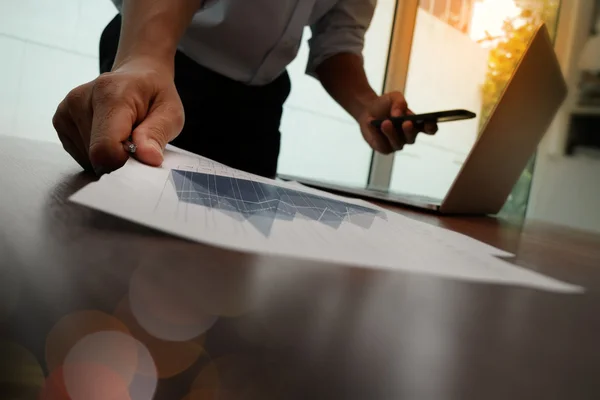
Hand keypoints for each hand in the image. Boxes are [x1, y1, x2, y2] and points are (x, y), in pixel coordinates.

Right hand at [52, 58, 183, 174]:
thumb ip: (158, 134)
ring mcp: (67, 109)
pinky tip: (107, 134)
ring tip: (121, 133)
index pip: (104, 148)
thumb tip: (148, 157)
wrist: (138, 75)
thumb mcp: (170, 113)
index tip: (136, 153)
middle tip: (133, 138)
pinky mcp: (61, 119)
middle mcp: (81, 99)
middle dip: (118, 158)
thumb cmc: (155, 95)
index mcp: (110, 95)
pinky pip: (79, 154)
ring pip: (86, 158)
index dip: (122, 162)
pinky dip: (96, 152)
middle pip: (95, 156)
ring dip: (108, 154)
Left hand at [358, 91, 437, 153]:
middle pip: (412, 138)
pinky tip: (371, 125)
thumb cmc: (385, 104)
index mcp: (416, 124)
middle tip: (406, 123)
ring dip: (391, 133)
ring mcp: (397, 144)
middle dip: (409, 131)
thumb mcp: (394, 98)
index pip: (429, 129)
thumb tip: (398, 115)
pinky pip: (382, 145)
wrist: (367, 110)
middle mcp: (408, 136)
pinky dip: (377, 135)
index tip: (429, 121)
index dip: (431, 127)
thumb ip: (399, 103)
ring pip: (397, 143)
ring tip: (385, 123)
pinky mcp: (384, 148)